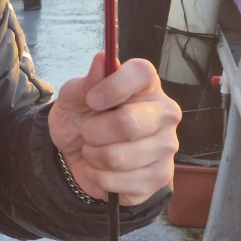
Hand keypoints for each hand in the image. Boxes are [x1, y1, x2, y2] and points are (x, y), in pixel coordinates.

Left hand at [48, 53, 180, 205]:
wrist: (79, 156)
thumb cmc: (83, 118)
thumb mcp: (73, 98)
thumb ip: (86, 82)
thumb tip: (102, 58)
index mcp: (146, 85)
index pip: (142, 73)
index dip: (113, 86)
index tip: (92, 100)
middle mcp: (165, 113)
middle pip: (128, 123)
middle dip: (92, 131)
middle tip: (87, 131)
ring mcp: (167, 146)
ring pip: (118, 157)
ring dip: (93, 156)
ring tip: (94, 150)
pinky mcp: (160, 177)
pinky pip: (117, 182)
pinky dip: (98, 177)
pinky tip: (103, 170)